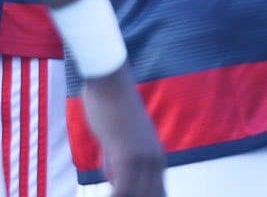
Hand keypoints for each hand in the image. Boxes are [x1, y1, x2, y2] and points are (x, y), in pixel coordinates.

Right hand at [80, 67, 164, 196]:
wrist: (109, 82)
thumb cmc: (109, 108)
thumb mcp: (116, 143)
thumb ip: (117, 163)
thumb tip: (113, 180)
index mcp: (156, 159)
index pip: (158, 196)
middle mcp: (155, 162)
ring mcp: (143, 160)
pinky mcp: (128, 157)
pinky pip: (122, 191)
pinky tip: (108, 196)